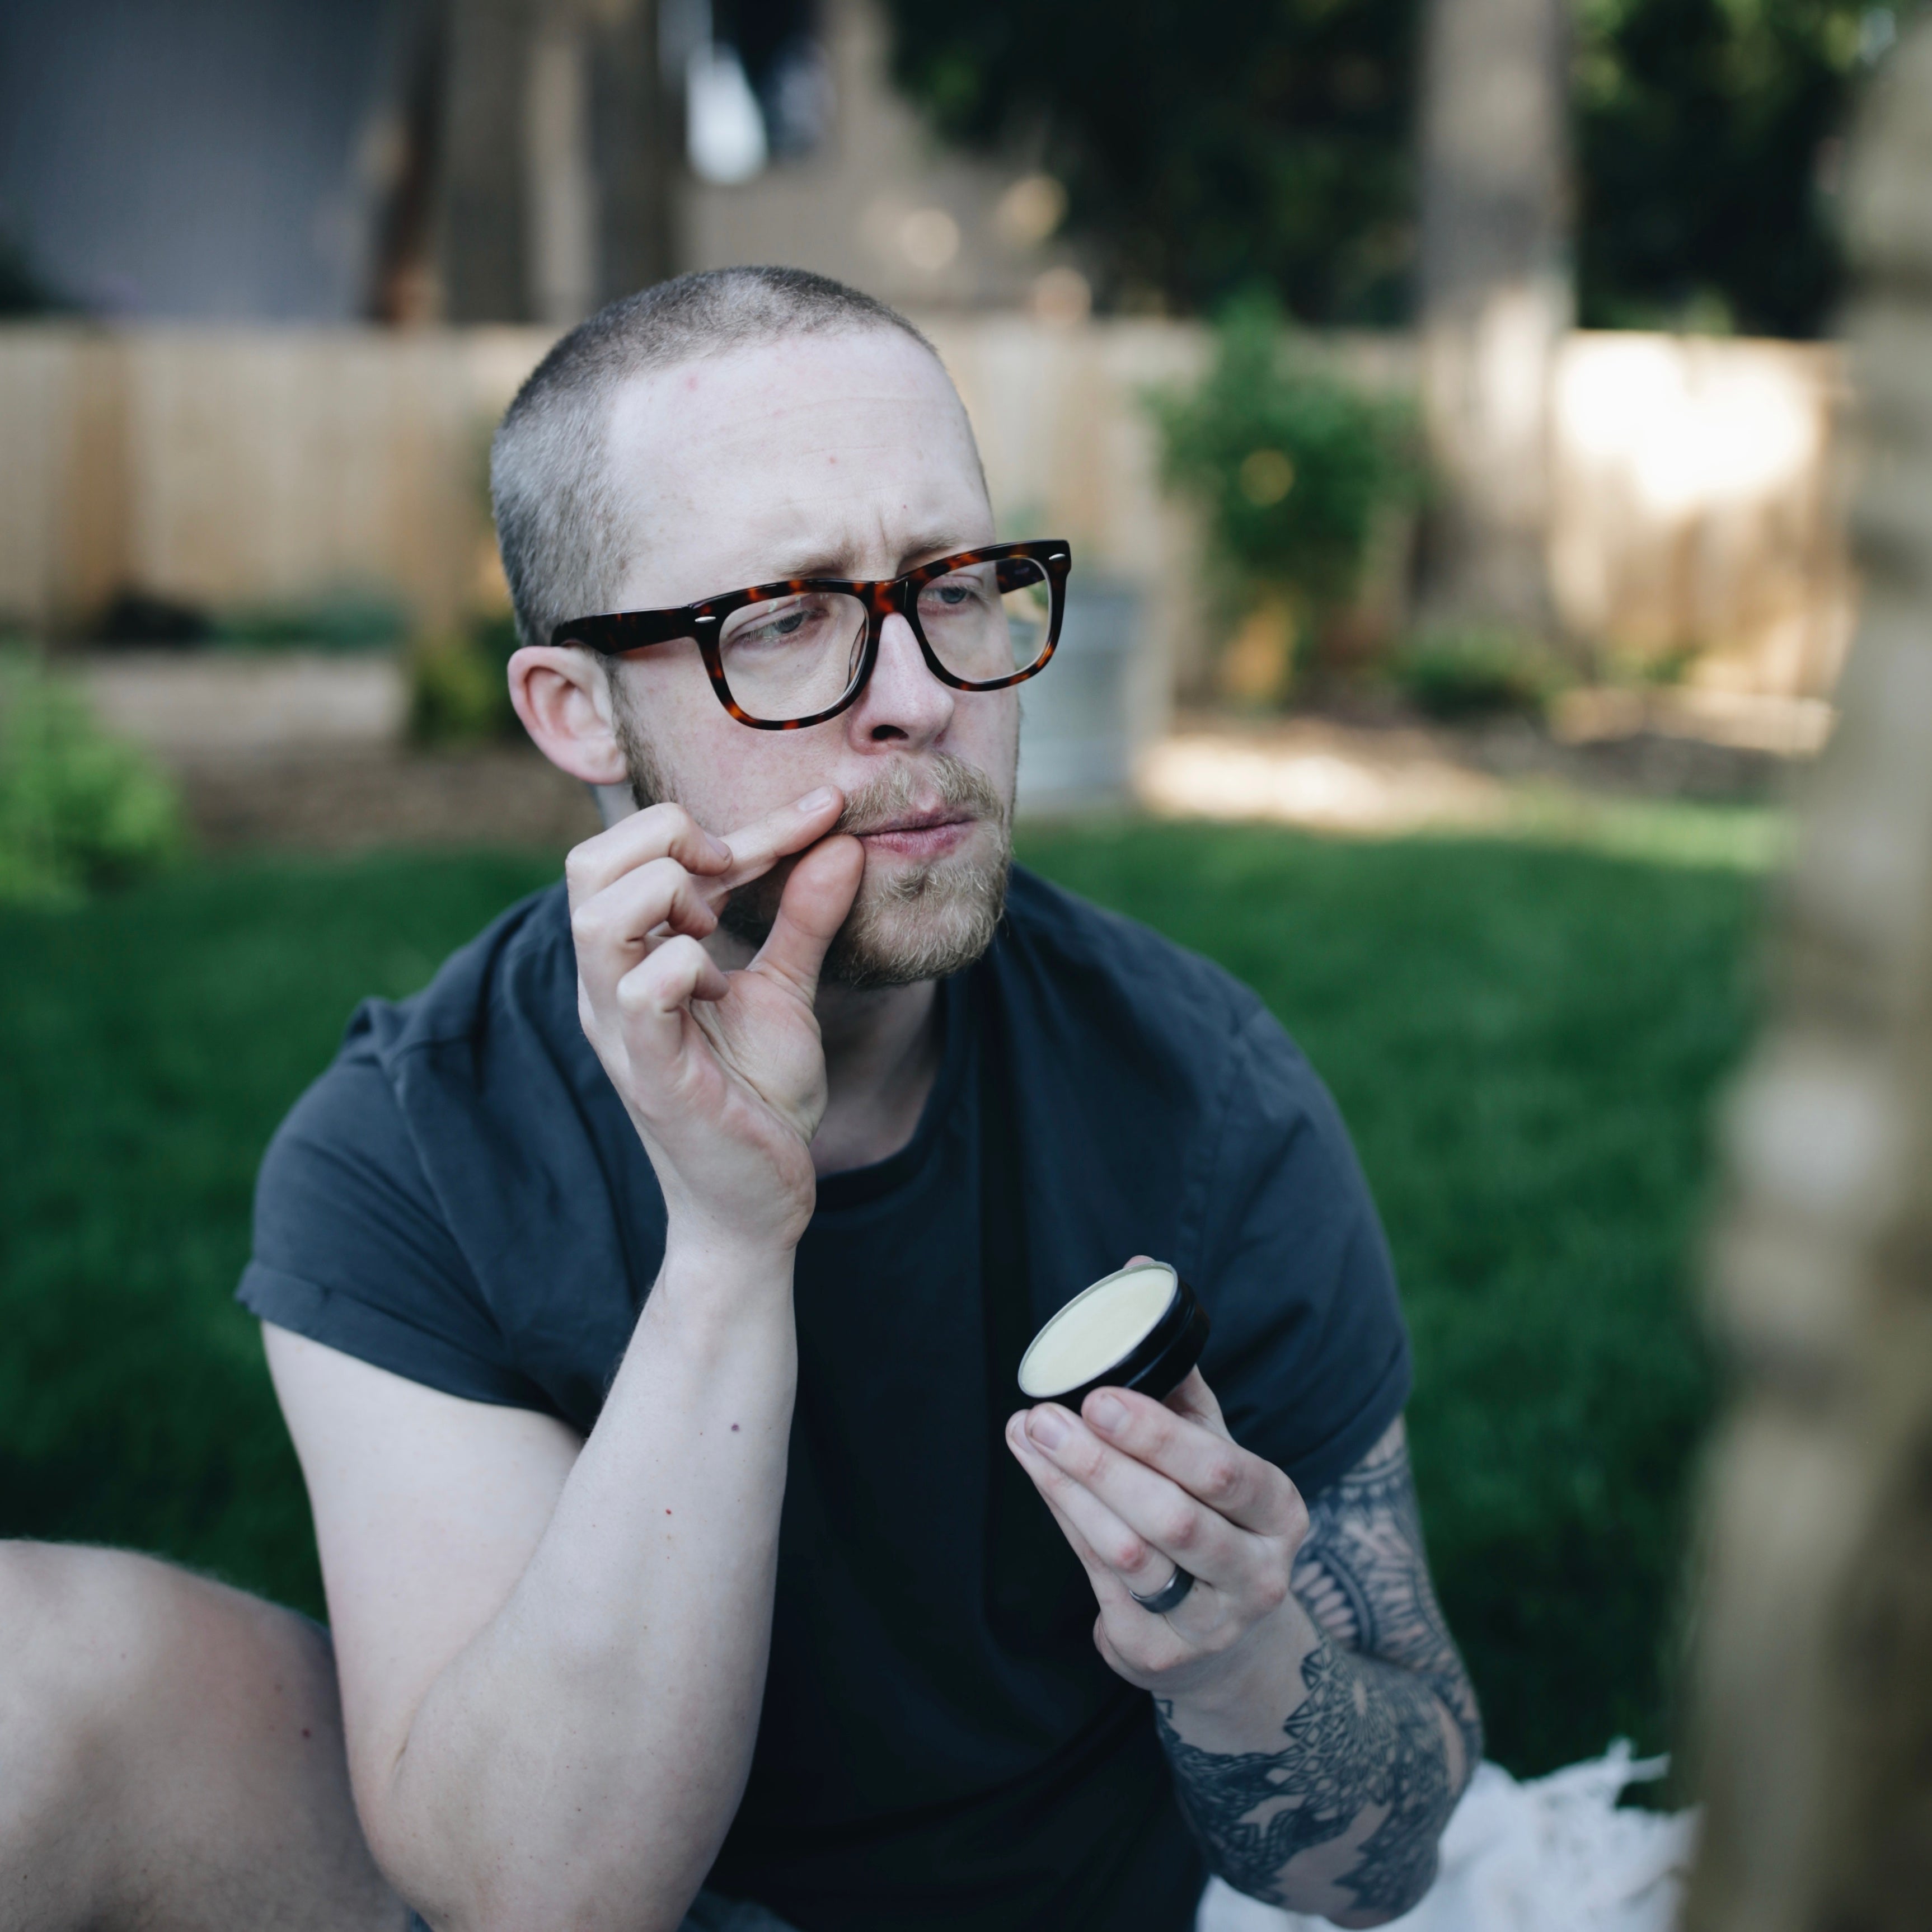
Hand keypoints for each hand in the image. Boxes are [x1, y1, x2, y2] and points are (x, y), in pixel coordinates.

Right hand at [565, 789, 863, 1260]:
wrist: (758, 1202)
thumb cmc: (757, 1097)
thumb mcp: (786, 989)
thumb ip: (805, 916)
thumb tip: (841, 840)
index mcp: (630, 958)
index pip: (641, 849)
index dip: (734, 822)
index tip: (818, 815)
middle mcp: (608, 985)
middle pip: (591, 862)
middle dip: (671, 840)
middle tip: (734, 880)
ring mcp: (622, 1028)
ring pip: (600, 914)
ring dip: (673, 898)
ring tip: (716, 934)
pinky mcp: (653, 1073)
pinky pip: (641, 991)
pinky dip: (687, 966)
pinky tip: (719, 987)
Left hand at [1005, 1325, 1310, 1704]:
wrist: (1227, 1639)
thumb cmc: (1211, 1514)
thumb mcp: (1213, 1448)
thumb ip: (1178, 1375)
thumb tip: (1136, 1271)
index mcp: (1280, 1510)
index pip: (1224, 1470)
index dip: (1157, 1435)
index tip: (1095, 1396)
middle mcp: (1259, 1574)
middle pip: (1173, 1517)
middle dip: (1099, 1464)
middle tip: (1040, 1416)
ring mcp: (1211, 1624)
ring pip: (1131, 1556)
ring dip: (1069, 1492)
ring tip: (1027, 1438)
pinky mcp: (1160, 1657)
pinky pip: (1102, 1587)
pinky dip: (1069, 1529)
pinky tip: (1044, 1484)